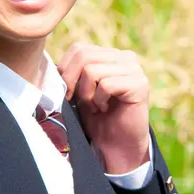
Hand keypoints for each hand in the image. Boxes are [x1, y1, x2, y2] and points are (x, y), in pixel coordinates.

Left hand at [58, 43, 150, 174]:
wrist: (116, 145)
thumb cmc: (96, 117)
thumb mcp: (80, 89)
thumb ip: (73, 72)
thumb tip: (53, 64)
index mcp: (111, 54)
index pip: (79, 48)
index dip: (65, 69)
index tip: (66, 91)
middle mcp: (125, 57)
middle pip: (84, 55)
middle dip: (71, 80)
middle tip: (75, 100)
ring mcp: (135, 69)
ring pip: (92, 70)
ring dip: (86, 94)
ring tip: (95, 106)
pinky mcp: (140, 84)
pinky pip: (106, 85)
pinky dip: (98, 100)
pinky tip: (105, 109)